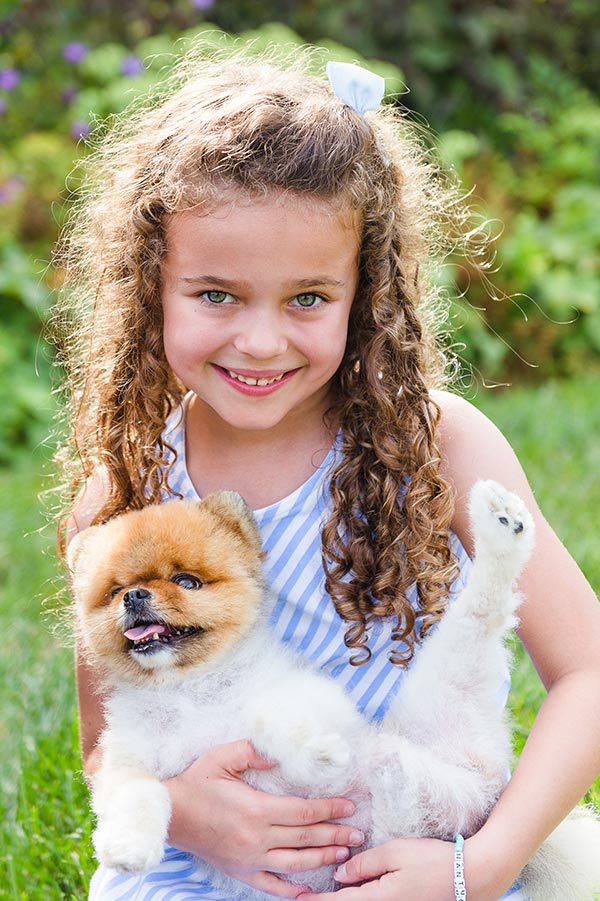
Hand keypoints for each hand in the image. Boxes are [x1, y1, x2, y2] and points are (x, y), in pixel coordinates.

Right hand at [165, 739, 363, 897]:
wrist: (171, 814)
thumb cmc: (198, 782)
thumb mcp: (225, 756)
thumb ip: (254, 751)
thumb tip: (281, 755)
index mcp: (257, 809)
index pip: (304, 811)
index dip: (330, 809)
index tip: (349, 806)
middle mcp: (257, 838)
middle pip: (306, 838)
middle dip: (336, 835)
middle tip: (358, 833)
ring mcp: (250, 858)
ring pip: (296, 862)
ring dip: (322, 858)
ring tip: (344, 854)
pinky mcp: (241, 871)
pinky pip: (271, 884)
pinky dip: (292, 889)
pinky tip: (309, 890)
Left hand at [298, 837, 455, 900]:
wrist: (469, 877)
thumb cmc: (432, 860)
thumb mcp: (394, 853)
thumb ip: (364, 864)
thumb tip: (338, 875)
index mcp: (378, 899)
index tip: (296, 900)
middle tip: (305, 895)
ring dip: (344, 899)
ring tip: (324, 892)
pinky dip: (358, 897)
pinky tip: (351, 889)